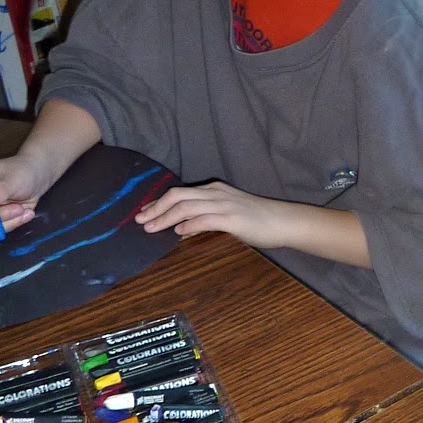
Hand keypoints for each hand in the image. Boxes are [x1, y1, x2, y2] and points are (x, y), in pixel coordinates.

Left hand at [135, 181, 292, 245]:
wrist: (283, 221)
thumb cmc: (257, 220)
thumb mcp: (227, 214)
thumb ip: (205, 218)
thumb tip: (183, 226)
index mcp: (213, 190)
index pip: (179, 192)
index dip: (159, 202)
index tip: (145, 212)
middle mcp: (215, 193)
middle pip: (177, 196)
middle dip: (155, 208)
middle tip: (140, 220)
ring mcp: (224, 205)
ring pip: (186, 207)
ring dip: (165, 218)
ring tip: (151, 228)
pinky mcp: (232, 219)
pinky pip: (204, 219)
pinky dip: (188, 225)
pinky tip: (179, 232)